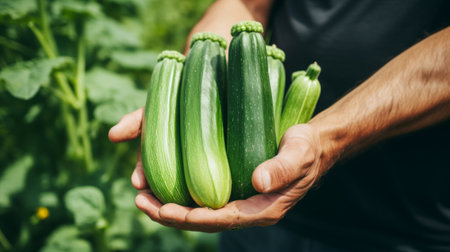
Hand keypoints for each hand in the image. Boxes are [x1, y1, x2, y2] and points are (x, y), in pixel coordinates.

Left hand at [109, 108, 327, 231]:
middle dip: (170, 215)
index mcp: (262, 210)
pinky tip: (162, 184)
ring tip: (141, 196)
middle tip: (141, 202)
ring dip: (169, 207)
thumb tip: (258, 181)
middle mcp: (247, 210)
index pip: (222, 220)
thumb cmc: (307, 149)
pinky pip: (203, 197)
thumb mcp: (300, 154)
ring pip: (199, 210)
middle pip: (203, 220)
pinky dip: (181, 194)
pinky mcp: (233, 190)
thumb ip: (283, 168)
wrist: (311, 146)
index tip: (165, 211)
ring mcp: (239, 201)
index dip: (193, 217)